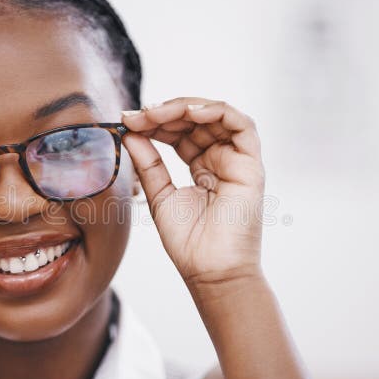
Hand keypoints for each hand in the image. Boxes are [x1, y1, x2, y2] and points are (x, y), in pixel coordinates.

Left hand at [121, 97, 264, 297]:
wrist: (211, 271)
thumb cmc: (189, 242)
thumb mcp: (159, 195)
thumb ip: (148, 163)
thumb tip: (129, 132)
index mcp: (203, 168)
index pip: (180, 133)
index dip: (154, 123)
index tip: (127, 121)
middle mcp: (222, 160)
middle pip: (196, 121)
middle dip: (164, 113)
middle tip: (136, 115)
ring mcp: (238, 160)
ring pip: (217, 116)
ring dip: (185, 107)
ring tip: (156, 112)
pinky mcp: (252, 164)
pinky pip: (241, 124)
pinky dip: (215, 111)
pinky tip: (189, 112)